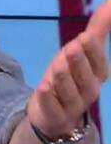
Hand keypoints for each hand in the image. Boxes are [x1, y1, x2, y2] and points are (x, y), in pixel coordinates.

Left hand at [26, 0, 110, 138]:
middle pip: (86, 78)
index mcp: (97, 74)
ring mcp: (73, 105)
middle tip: (71, 47)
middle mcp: (89, 91)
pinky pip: (52, 107)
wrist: (55, 112)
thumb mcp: (82, 51)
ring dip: (64, 78)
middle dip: (79, 62)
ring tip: (57, 65)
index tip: (85, 36)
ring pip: (70, 92)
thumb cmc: (71, 75)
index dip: (92, 51)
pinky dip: (48, 98)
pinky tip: (43, 87)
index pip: (98, 63)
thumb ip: (99, 28)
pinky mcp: (55, 115)